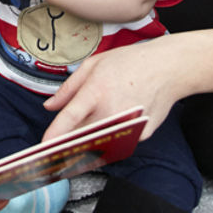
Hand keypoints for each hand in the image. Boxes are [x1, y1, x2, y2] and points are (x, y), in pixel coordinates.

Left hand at [42, 27, 212, 141]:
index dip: (55, 135)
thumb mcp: (94, 64)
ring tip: (75, 146)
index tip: (43, 148)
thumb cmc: (131, 62)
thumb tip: (49, 107)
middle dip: (66, 145)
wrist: (169, 68)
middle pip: (81, 137)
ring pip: (98, 145)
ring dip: (86, 146)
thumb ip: (68, 88)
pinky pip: (116, 143)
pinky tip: (108, 129)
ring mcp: (127, 126)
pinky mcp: (139, 136)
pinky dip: (108, 140)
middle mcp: (112, 111)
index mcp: (97, 91)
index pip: (70, 119)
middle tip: (54, 150)